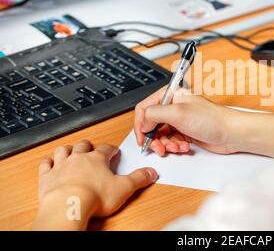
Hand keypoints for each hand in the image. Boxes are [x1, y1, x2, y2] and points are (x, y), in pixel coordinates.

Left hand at [34, 140, 157, 229]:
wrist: (69, 205)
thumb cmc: (94, 196)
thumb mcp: (124, 188)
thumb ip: (138, 179)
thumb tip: (151, 172)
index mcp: (97, 159)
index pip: (106, 149)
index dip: (111, 149)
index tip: (113, 151)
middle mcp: (78, 159)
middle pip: (83, 146)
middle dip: (88, 145)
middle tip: (91, 146)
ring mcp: (61, 166)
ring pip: (63, 150)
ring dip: (67, 149)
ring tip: (70, 149)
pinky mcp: (47, 177)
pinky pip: (45, 164)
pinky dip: (47, 162)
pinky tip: (49, 161)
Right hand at [134, 88, 236, 155]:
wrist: (231, 133)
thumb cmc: (212, 119)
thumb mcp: (178, 113)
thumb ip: (155, 114)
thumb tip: (143, 123)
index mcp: (171, 96)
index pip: (145, 108)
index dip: (141, 124)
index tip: (142, 137)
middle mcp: (174, 107)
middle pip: (152, 124)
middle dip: (154, 138)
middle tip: (159, 147)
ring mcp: (179, 120)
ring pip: (161, 135)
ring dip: (166, 144)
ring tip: (176, 147)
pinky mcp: (185, 132)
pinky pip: (172, 141)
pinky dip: (175, 147)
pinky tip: (184, 147)